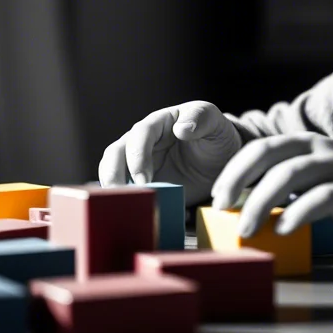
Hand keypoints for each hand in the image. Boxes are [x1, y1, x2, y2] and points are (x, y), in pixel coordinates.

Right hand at [98, 101, 242, 204]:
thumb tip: (181, 128)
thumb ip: (200, 118)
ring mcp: (138, 163)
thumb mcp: (214, 122)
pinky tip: (128, 213)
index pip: (140, 133)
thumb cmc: (215, 137)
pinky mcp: (141, 184)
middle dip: (114, 173)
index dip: (138, 155)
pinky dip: (122, 201)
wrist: (220, 162)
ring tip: (119, 205)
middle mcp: (142, 141)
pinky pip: (125, 191)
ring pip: (112, 171)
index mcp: (159, 122)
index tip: (144, 178)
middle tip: (122, 194)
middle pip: (116, 153)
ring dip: (112, 188)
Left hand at [209, 134, 332, 251]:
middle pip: (270, 154)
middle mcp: (321, 149)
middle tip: (222, 207)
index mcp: (307, 145)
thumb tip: (246, 209)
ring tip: (246, 228)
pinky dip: (299, 212)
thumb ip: (289, 189)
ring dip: (262, 201)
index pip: (261, 148)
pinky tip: (284, 228)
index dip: (234, 170)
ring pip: (291, 174)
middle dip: (240, 179)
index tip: (217, 197)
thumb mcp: (318, 186)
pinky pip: (322, 197)